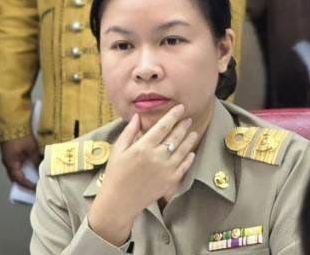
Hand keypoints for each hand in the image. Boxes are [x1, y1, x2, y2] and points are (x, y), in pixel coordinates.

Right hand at [0, 135, 39, 188]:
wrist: (13, 122)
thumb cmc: (22, 137)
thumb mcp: (31, 150)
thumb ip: (36, 161)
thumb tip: (41, 170)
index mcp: (11, 164)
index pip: (19, 179)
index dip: (28, 185)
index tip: (36, 188)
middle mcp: (7, 163)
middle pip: (15, 177)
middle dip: (24, 182)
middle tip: (34, 185)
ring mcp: (7, 157)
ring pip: (15, 170)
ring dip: (23, 175)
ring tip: (33, 178)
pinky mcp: (10, 152)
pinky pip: (15, 164)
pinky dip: (22, 168)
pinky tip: (29, 167)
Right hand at [87, 107, 202, 244]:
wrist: (120, 202)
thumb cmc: (115, 175)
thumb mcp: (118, 150)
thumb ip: (129, 132)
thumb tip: (137, 116)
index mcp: (143, 147)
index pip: (163, 126)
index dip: (173, 115)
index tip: (180, 108)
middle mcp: (158, 157)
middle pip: (175, 137)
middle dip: (183, 126)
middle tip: (188, 118)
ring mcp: (166, 170)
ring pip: (183, 150)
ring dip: (189, 140)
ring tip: (193, 132)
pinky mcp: (171, 181)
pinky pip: (184, 167)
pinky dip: (189, 158)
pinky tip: (191, 153)